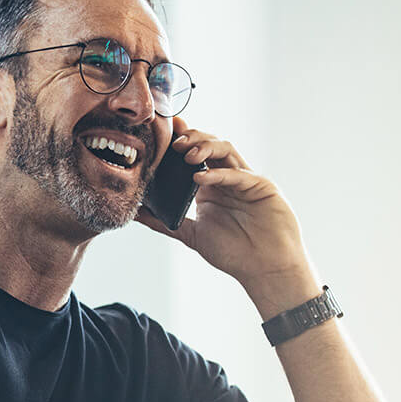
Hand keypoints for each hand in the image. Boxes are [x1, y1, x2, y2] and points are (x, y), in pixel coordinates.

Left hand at [132, 117, 311, 289]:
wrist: (264, 269)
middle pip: (210, 146)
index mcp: (211, 186)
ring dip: (205, 147)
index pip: (195, 154)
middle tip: (173, 142)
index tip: (163, 133)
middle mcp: (228, 178)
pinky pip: (238, 174)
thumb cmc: (234, 253)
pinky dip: (218, 173)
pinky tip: (199, 178)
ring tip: (186, 154)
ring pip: (226, 150)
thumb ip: (164, 223)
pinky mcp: (261, 187)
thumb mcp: (192, 235)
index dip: (181, 140)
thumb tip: (136, 214)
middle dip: (192, 138)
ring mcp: (245, 180)